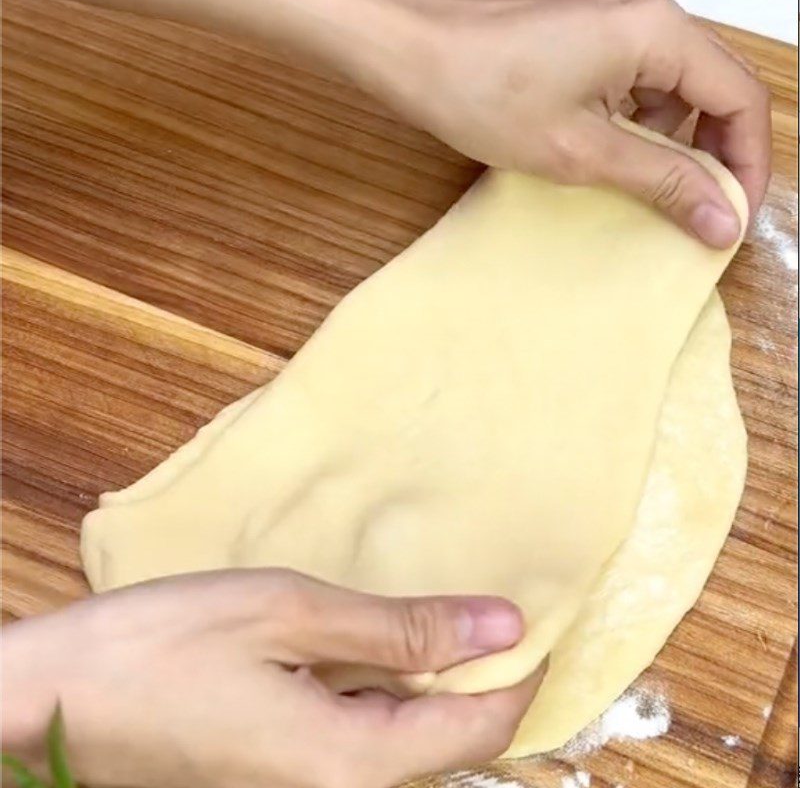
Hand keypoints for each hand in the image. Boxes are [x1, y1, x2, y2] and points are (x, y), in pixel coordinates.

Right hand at [2, 569, 543, 787]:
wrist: (56, 698)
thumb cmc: (164, 647)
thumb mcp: (290, 613)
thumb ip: (402, 626)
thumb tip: (500, 626)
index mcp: (354, 764)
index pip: (481, 728)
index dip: (523, 672)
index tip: (543, 613)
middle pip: (452, 740)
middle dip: (484, 673)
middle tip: (494, 600)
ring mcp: (311, 786)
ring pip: (411, 737)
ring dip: (437, 675)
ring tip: (444, 610)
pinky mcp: (286, 768)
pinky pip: (368, 733)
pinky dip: (392, 684)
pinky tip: (379, 638)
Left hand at [365, 0, 769, 247]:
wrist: (411, 52)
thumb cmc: (482, 91)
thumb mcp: (582, 151)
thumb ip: (661, 180)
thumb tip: (722, 216)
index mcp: (657, 32)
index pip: (740, 98)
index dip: (747, 162)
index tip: (733, 214)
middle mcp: (645, 14)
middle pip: (712, 89)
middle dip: (712, 154)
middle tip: (697, 212)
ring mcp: (614, 20)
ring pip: (672, 88)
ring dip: (671, 142)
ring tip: (649, 192)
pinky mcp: (585, 35)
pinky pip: (634, 81)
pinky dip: (635, 123)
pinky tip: (612, 159)